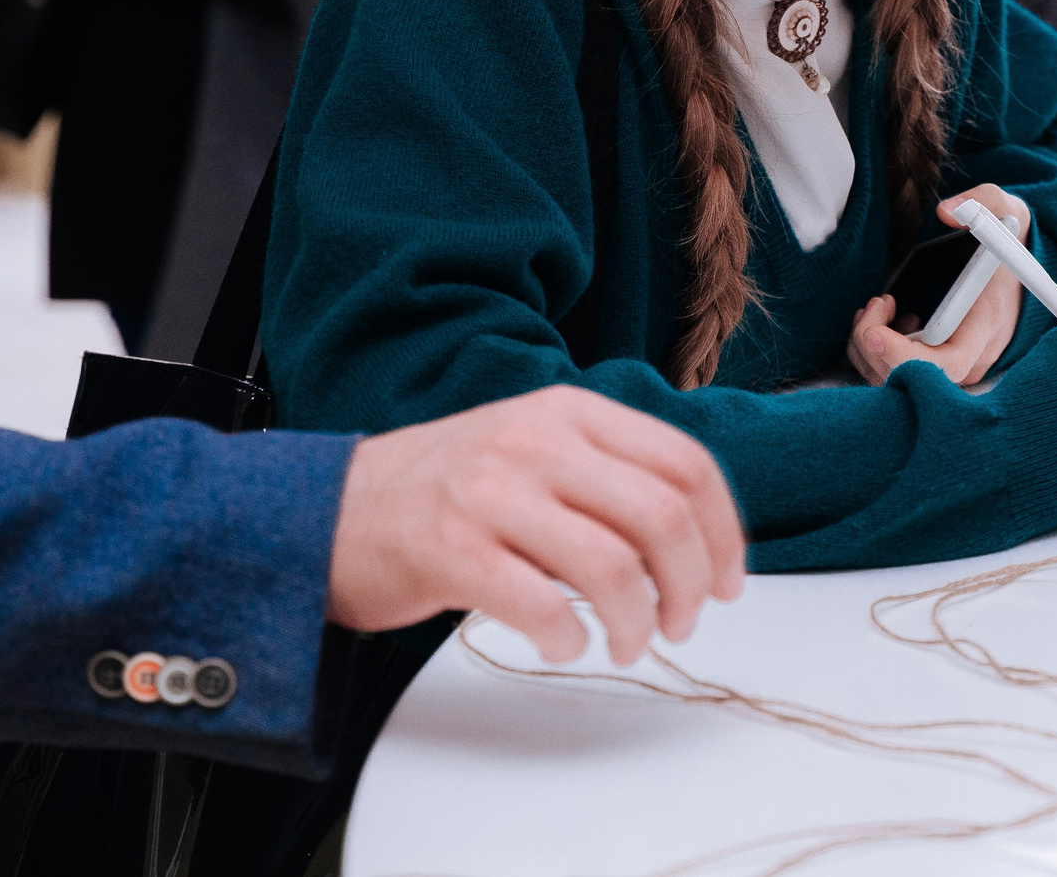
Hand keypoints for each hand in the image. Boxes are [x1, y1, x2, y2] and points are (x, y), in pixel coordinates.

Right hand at [325, 387, 744, 664]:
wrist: (328, 509)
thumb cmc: (446, 492)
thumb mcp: (534, 448)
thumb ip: (607, 474)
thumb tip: (697, 540)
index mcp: (568, 411)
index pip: (684, 464)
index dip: (724, 532)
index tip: (729, 580)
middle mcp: (534, 440)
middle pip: (661, 516)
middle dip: (692, 585)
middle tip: (683, 624)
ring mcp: (491, 492)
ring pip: (613, 566)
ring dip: (639, 623)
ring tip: (629, 643)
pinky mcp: (450, 549)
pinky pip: (542, 607)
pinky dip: (570, 639)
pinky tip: (565, 645)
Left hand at [848, 185, 1029, 386]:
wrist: (1026, 270)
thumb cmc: (1011, 245)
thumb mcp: (1006, 212)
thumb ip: (981, 202)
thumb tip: (947, 211)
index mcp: (985, 329)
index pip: (944, 365)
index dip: (902, 356)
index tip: (873, 332)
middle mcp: (971, 359)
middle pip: (910, 379)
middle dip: (873, 345)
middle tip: (874, 304)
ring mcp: (955, 368)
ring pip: (896, 380)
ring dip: (870, 346)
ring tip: (876, 306)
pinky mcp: (941, 366)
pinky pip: (898, 372)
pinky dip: (878, 350)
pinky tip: (886, 318)